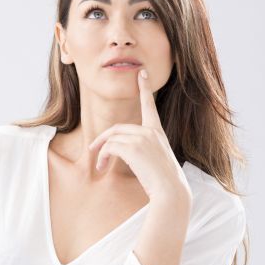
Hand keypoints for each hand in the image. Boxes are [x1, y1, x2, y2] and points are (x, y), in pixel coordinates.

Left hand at [88, 69, 190, 201]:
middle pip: (117, 128)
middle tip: (93, 150)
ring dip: (102, 152)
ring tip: (100, 166)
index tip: (142, 73)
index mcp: (158, 132)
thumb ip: (143, 151)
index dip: (145, 89)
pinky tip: (103, 167)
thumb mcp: (156, 161)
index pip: (149, 106)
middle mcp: (151, 131)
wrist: (171, 191)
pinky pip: (110, 147)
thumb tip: (123, 152)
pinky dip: (103, 156)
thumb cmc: (164, 182)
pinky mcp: (134, 147)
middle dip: (103, 139)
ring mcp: (143, 138)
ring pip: (112, 138)